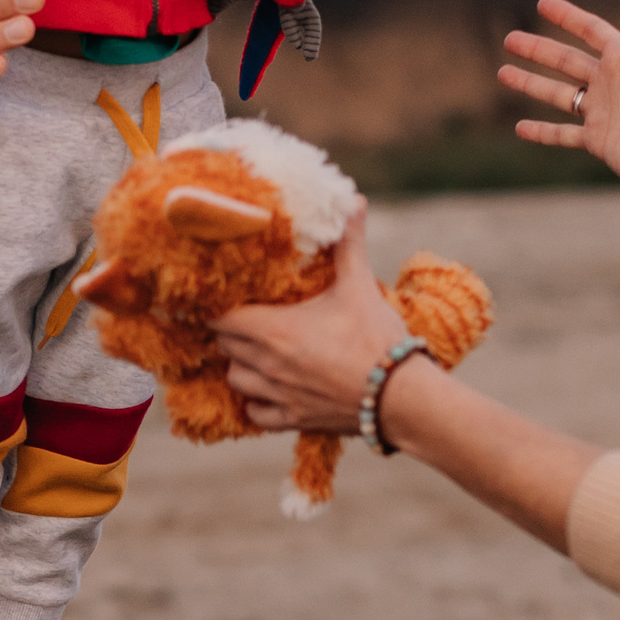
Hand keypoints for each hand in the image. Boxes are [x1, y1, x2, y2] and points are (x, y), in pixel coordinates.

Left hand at [214, 211, 392, 430]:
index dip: (217, 305)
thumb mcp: (360, 286)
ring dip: (240, 365)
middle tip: (246, 316)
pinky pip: (257, 415)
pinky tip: (271, 389)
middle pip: (224, 345)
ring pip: (235, 379)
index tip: (224, 295)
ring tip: (256, 352)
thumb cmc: (377, 339)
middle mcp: (267, 365)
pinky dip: (257, 403)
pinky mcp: (294, 419)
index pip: (219, 317)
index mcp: (274, 330)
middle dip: (230, 330)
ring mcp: (278, 396)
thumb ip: (349, 244)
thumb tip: (353, 200)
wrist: (401, 397)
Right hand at [498, 0, 619, 202]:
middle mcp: (611, 84)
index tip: (543, 3)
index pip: (591, 30)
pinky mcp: (598, 142)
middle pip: (566, 61)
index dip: (567, 16)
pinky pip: (561, 135)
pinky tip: (519, 128)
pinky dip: (541, 132)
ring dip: (530, 84)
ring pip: (557, 95)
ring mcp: (602, 113)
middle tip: (510, 39)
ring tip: (503, 73)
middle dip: (538, 50)